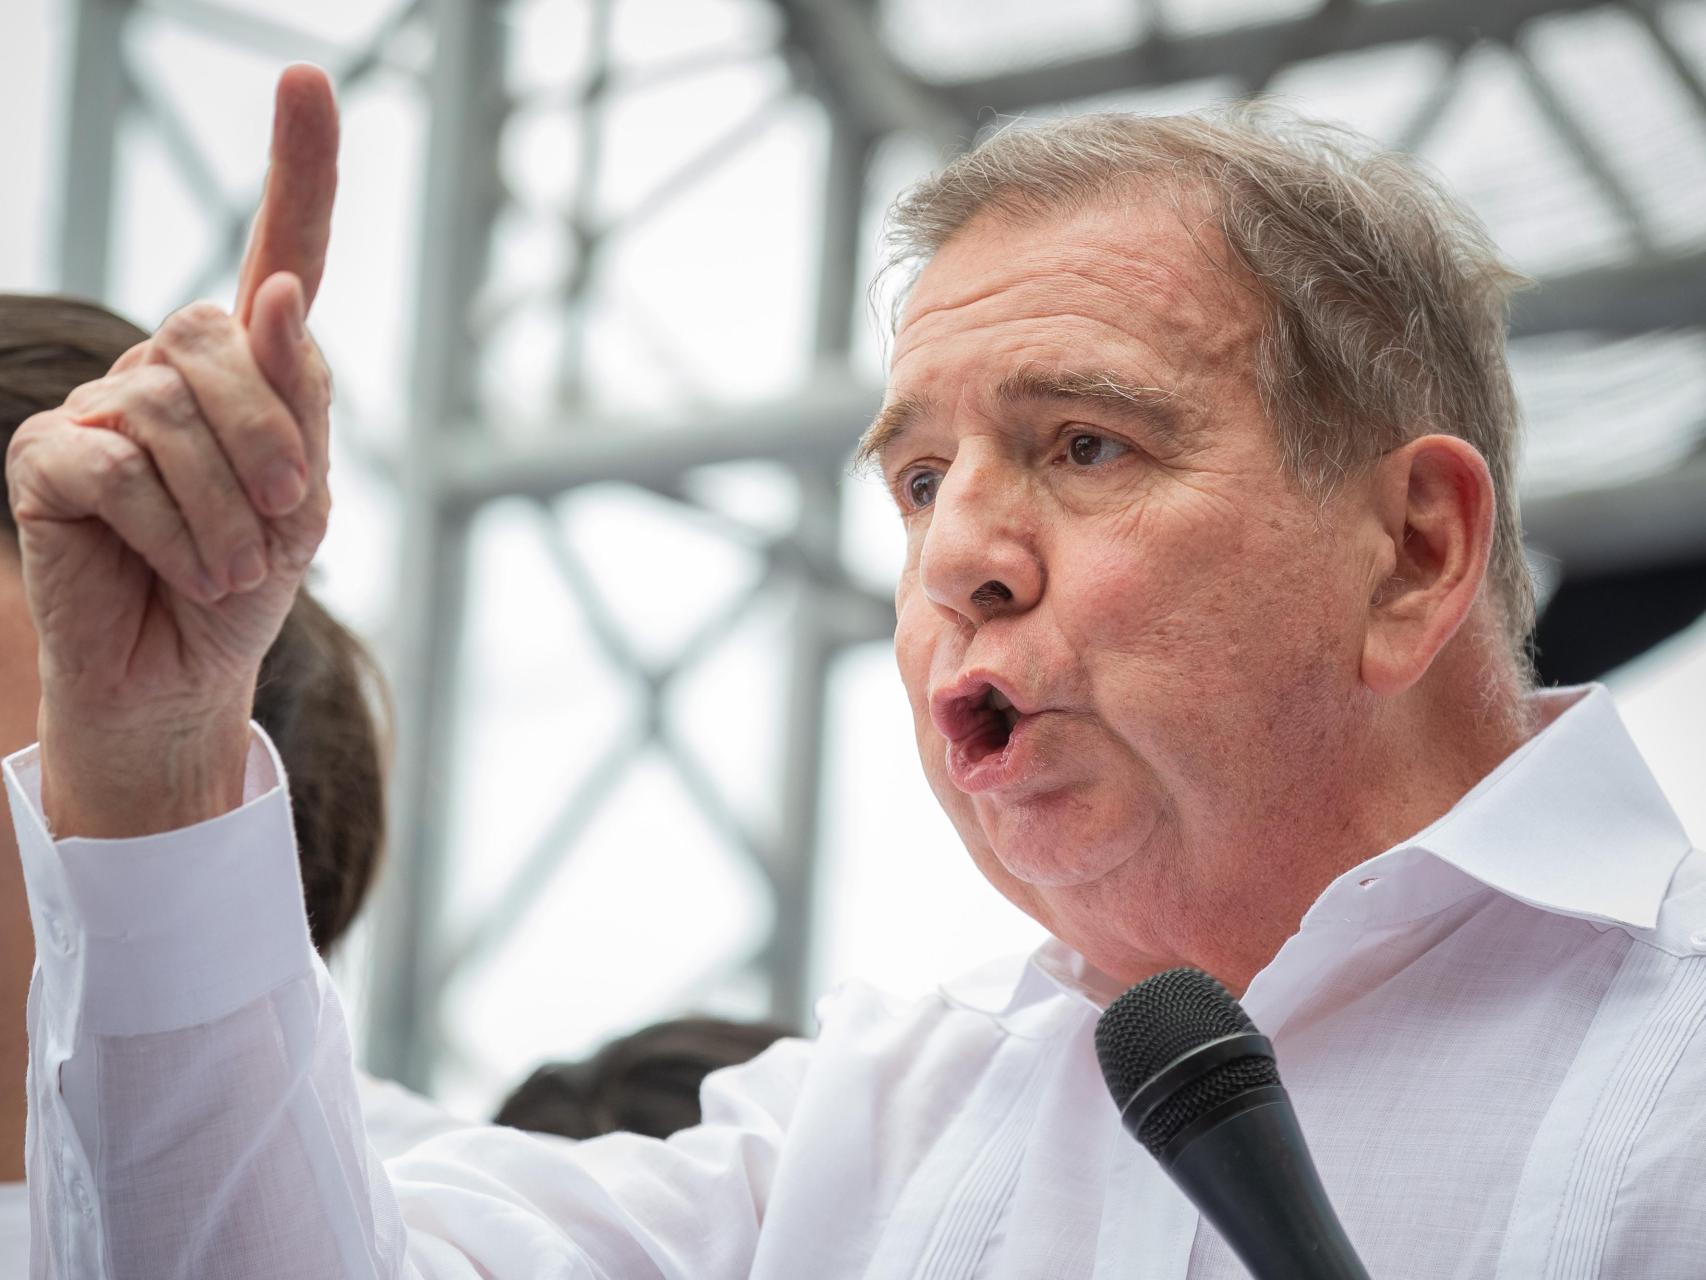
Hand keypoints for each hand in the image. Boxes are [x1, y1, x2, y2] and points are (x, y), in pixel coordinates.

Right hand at [3, 66, 338, 835]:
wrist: (184, 673)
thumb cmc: (249, 581)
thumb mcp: (305, 500)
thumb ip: (298, 400)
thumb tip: (270, 296)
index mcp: (250, 367)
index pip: (283, 250)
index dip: (299, 169)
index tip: (312, 79)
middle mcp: (170, 365)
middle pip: (222, 336)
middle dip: (271, 438)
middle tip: (286, 522)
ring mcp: (100, 404)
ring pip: (172, 408)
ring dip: (226, 506)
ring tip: (232, 567)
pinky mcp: (47, 456)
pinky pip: (115, 465)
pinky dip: (171, 528)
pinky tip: (181, 566)